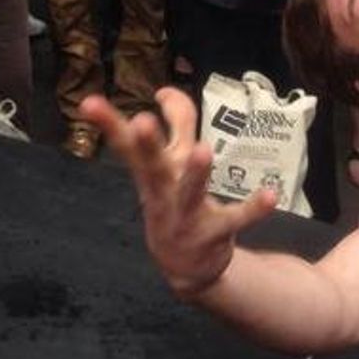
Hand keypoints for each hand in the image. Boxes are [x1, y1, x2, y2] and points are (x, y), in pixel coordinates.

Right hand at [80, 88, 276, 298]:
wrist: (185, 268)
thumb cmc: (175, 203)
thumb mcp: (173, 164)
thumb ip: (176, 124)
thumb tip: (166, 90)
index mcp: (151, 173)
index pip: (126, 145)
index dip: (108, 123)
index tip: (89, 102)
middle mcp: (163, 193)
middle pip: (152, 166)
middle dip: (147, 145)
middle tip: (140, 121)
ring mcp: (186, 215)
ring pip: (190, 193)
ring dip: (196, 173)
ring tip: (204, 150)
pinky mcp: (214, 233)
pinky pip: (235, 219)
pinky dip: (252, 208)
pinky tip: (270, 196)